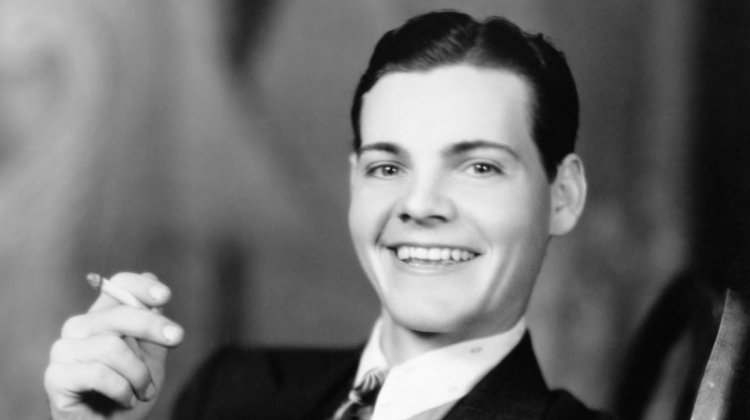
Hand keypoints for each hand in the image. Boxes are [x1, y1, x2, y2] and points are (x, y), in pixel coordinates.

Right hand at [44, 272, 183, 419]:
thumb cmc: (130, 393)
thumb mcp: (150, 357)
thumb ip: (152, 327)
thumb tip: (154, 287)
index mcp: (101, 318)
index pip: (116, 286)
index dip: (140, 287)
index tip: (165, 296)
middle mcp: (78, 328)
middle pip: (118, 313)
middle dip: (152, 325)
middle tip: (177, 338)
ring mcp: (63, 351)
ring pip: (111, 347)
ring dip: (138, 373)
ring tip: (143, 391)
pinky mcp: (55, 377)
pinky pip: (98, 373)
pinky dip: (121, 389)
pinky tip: (125, 399)